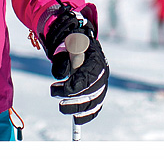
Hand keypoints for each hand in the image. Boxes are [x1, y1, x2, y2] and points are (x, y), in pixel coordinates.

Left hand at [43, 6, 108, 124]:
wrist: (82, 45)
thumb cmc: (74, 45)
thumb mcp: (67, 45)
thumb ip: (63, 59)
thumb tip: (61, 74)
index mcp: (97, 59)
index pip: (91, 76)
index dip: (78, 85)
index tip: (64, 90)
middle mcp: (103, 73)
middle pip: (94, 92)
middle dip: (76, 100)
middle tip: (59, 102)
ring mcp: (102, 85)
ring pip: (95, 103)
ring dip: (77, 109)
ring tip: (62, 107)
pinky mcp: (99, 94)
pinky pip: (96, 108)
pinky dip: (87, 116)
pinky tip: (76, 119)